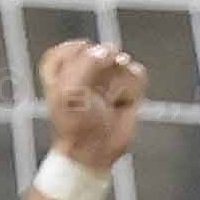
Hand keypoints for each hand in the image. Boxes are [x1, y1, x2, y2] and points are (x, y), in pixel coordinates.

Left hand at [41, 36, 146, 171]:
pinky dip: (132, 88)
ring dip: (116, 84)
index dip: (77, 62)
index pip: (70, 49)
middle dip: (100, 72)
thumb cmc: (76, 126)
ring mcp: (109, 78)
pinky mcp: (129, 87)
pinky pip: (137, 73)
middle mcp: (86, 72)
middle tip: (93, 94)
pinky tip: (121, 102)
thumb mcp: (69, 92)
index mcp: (62, 72)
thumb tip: (109, 51)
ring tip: (107, 102)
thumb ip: (86, 64)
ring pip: (121, 62)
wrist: (98, 150)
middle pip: (100, 52)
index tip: (76, 77)